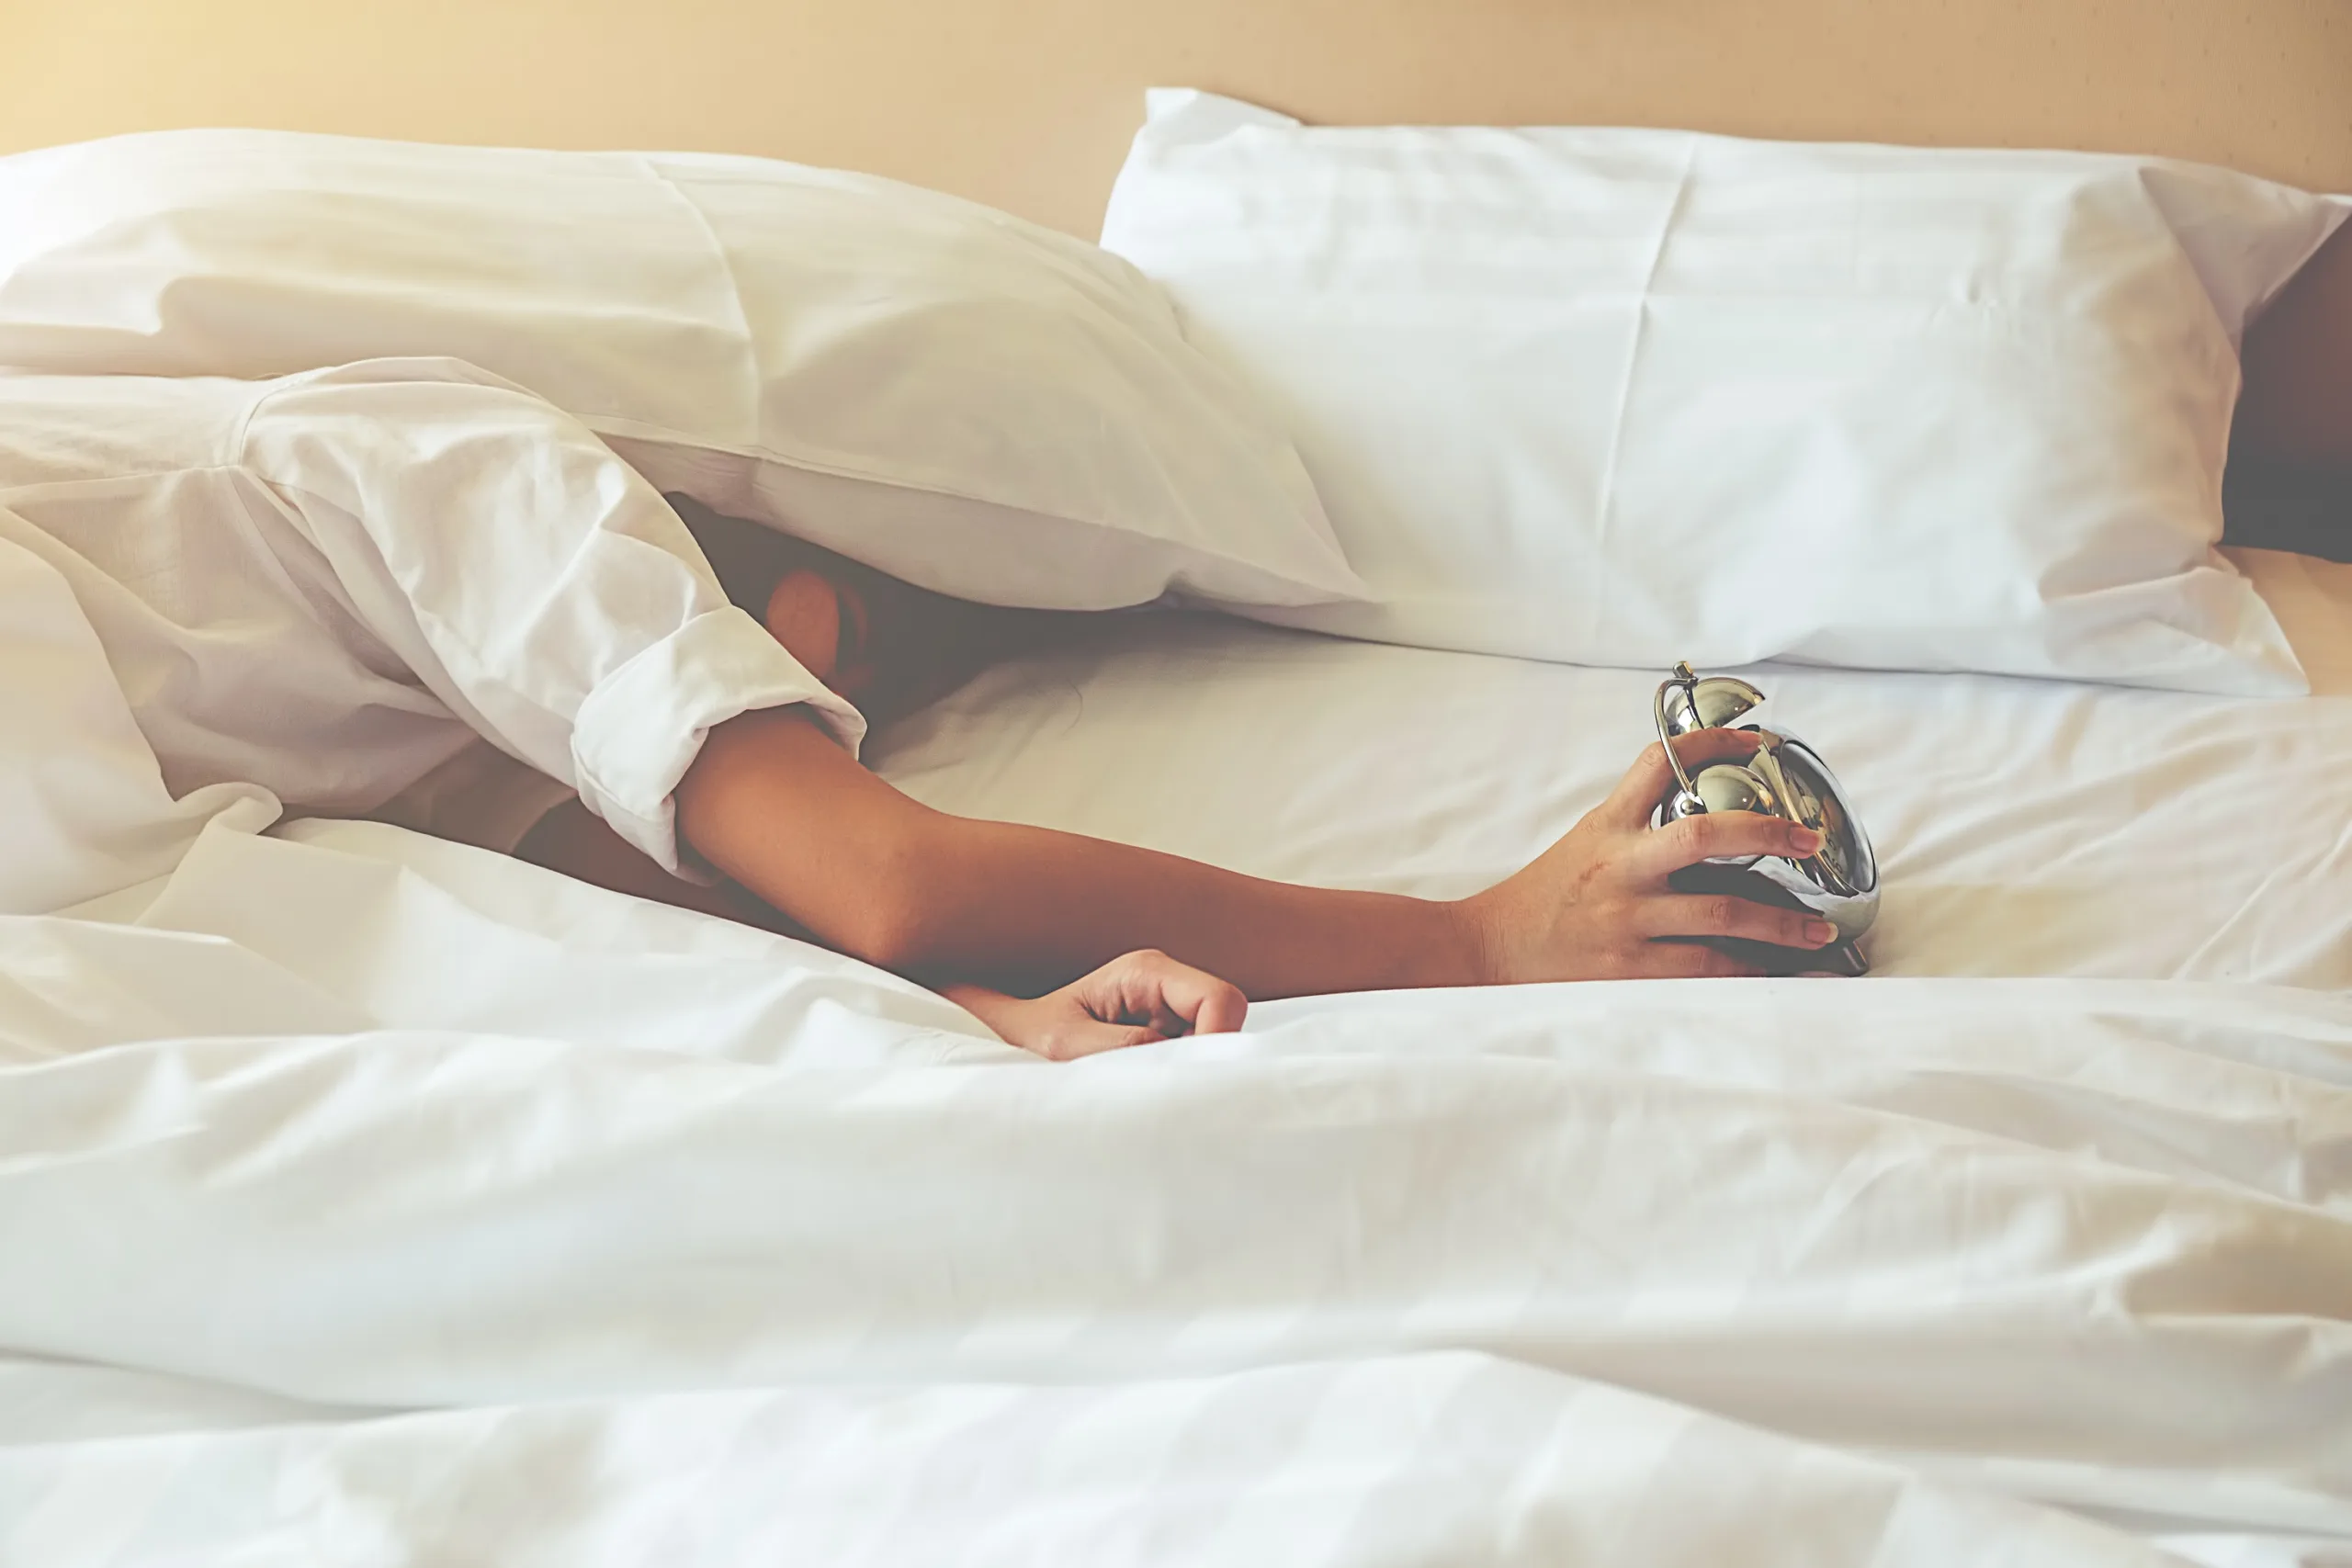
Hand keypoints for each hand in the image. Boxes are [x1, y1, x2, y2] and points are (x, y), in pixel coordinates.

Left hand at [944, 949, 1249, 1060]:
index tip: (1189, 1077)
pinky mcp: (1165, 1027)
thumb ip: (1124, 1049)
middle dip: (1202, 1057)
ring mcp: (1167, 1004)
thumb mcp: (1065, 1045)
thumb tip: (1181, 1060)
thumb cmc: (1030, 1031)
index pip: (1220, 998)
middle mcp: (1165, 981)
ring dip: (1185, 1067)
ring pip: (1212, 1040)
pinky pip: (1193, 1052)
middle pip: (1225, 1018)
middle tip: (1156, 1082)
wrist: (1010, 1030)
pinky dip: (1176, 1073)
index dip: (1218, 1040)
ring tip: (1138, 1081)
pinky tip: (1142, 1081)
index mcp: (1146, 970)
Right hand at [1459, 730, 1841, 981]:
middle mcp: (1620, 868)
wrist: (1491, 949)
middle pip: (1706, 835)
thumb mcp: (1587, 839)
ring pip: (1722, 912)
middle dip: (1768, 834)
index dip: (1713, 743)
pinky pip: (1706, 968)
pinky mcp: (1630, 969)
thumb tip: (1710, 807)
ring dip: (1781, 922)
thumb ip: (1639, 821)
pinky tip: (1777, 968)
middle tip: (1808, 841)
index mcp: (1608, 826)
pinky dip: (1749, 968)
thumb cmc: (1545, 896)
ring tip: (1818, 928)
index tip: (1757, 741)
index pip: (1660, 765)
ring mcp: (1627, 920)